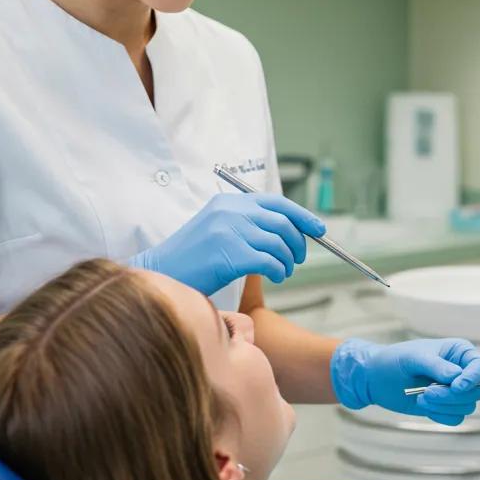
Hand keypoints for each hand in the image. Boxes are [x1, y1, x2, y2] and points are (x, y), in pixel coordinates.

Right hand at [130, 193, 325, 293]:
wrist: (160, 276)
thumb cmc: (191, 260)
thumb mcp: (217, 230)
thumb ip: (247, 224)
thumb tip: (287, 229)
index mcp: (228, 202)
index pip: (276, 202)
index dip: (302, 216)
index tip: (319, 229)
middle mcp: (230, 212)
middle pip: (283, 222)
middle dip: (298, 242)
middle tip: (298, 259)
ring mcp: (229, 231)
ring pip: (279, 243)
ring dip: (288, 261)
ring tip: (284, 272)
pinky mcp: (229, 254)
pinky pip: (270, 261)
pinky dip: (279, 270)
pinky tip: (276, 277)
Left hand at [331, 337, 479, 425]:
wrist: (377, 378)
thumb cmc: (395, 360)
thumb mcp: (413, 358)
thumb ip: (436, 366)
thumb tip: (456, 377)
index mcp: (459, 352)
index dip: (474, 378)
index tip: (456, 386)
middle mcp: (461, 371)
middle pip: (478, 391)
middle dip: (453, 396)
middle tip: (428, 392)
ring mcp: (455, 391)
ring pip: (467, 406)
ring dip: (443, 406)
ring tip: (421, 397)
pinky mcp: (446, 407)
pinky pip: (456, 418)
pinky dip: (440, 415)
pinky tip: (422, 405)